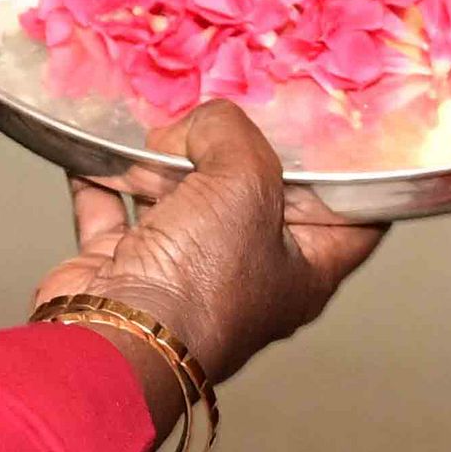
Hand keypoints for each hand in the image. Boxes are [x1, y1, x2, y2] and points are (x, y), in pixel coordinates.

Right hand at [30, 96, 380, 426]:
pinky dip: (105, 178)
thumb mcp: (246, 180)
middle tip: (226, 115)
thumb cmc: (200, 279)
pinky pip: (115, 210)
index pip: (352, 218)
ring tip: (160, 133)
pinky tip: (98, 150)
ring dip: (165, 162)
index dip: (350, 174)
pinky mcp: (124, 267)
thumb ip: (231, 132)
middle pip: (255, 197)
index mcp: (304, 270)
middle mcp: (248, 275)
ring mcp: (183, 273)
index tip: (336, 130)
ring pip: (181, 199)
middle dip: (236, 152)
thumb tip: (192, 130)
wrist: (116, 335)